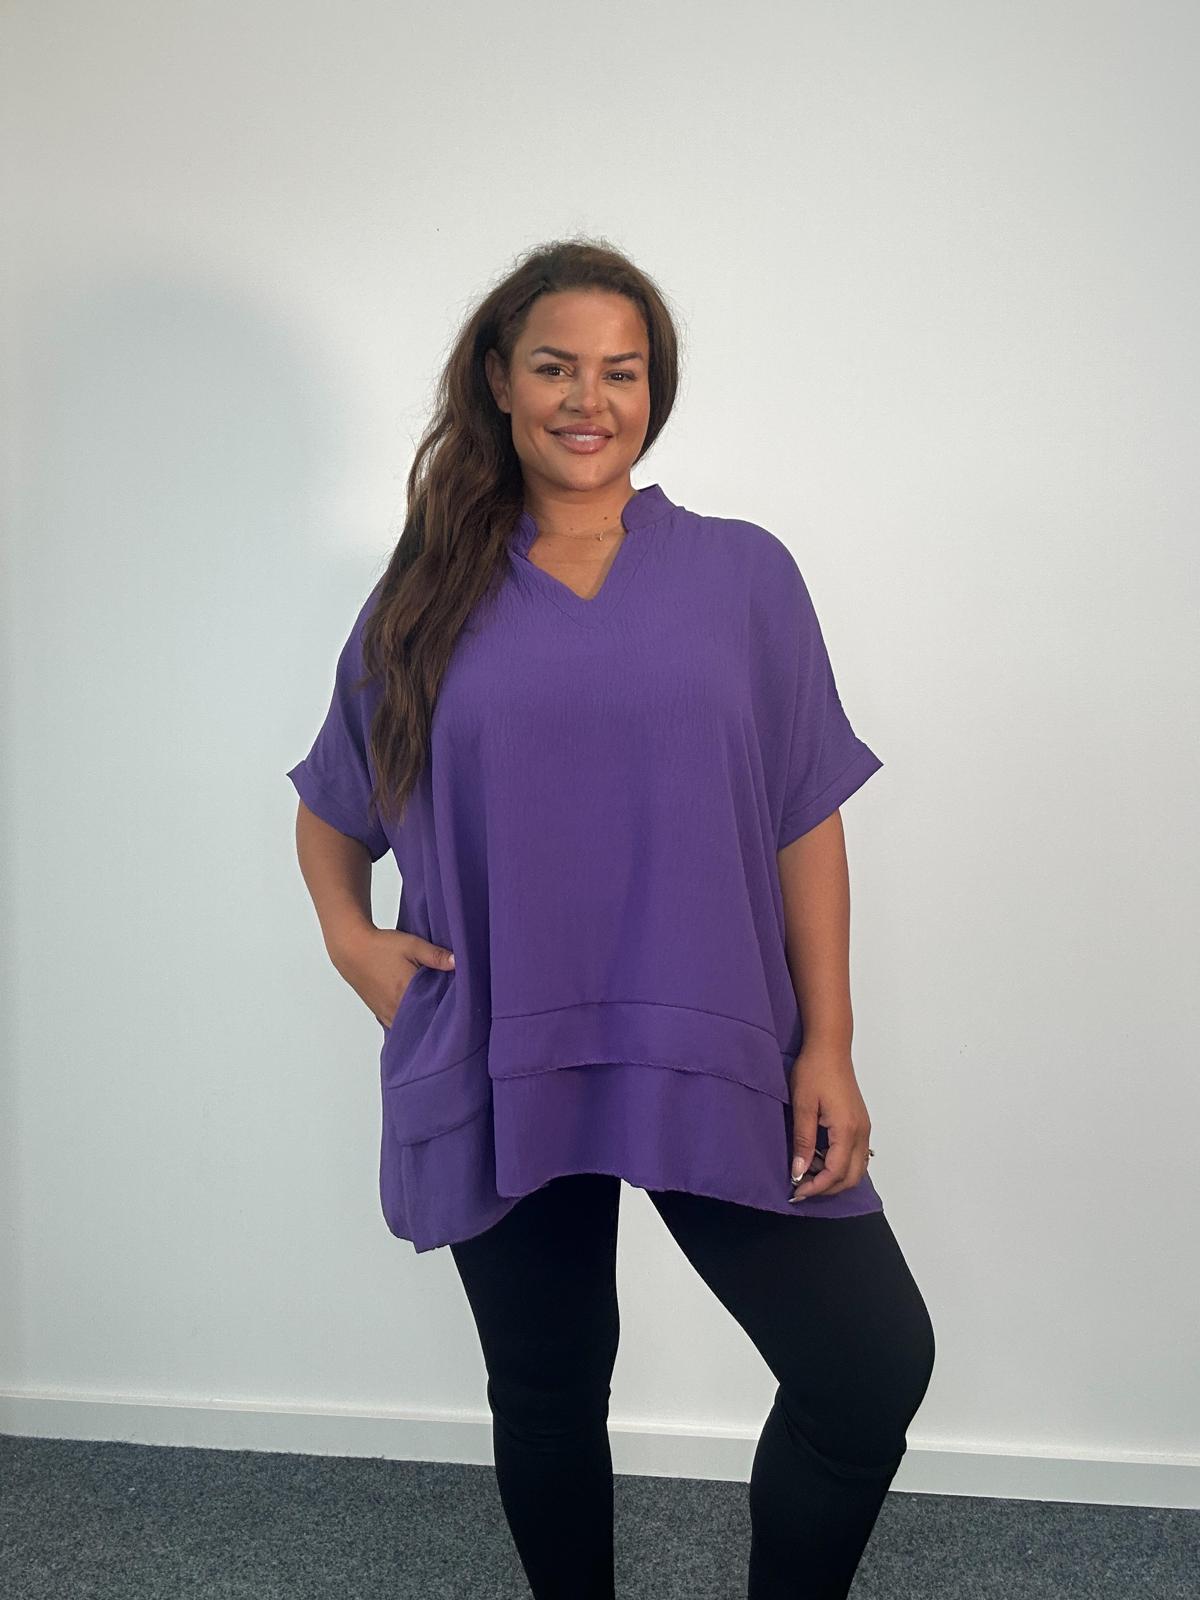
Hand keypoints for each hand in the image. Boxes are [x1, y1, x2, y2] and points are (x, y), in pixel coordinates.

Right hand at [330, 927, 455, 1028]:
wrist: (352, 949)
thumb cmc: (381, 946)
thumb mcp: (412, 945)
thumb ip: (435, 955)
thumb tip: (458, 962)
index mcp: (406, 992)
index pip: (435, 1010)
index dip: (449, 1009)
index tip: (462, 1006)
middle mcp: (396, 1008)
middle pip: (424, 1022)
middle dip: (438, 1018)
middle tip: (453, 1011)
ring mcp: (387, 1013)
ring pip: (411, 1027)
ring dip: (423, 1023)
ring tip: (438, 1014)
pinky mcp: (381, 1014)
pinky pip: (400, 1026)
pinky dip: (410, 1024)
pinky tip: (420, 1016)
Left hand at [787, 1042, 871, 1200]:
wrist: (830, 1048)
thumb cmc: (814, 1071)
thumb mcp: (802, 1106)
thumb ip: (803, 1142)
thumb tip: (799, 1171)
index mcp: (847, 1129)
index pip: (836, 1172)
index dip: (816, 1187)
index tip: (796, 1191)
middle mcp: (861, 1132)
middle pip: (851, 1177)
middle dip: (827, 1188)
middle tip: (801, 1187)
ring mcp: (863, 1128)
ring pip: (856, 1168)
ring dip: (834, 1177)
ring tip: (808, 1170)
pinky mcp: (860, 1123)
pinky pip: (856, 1155)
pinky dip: (840, 1165)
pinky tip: (820, 1157)